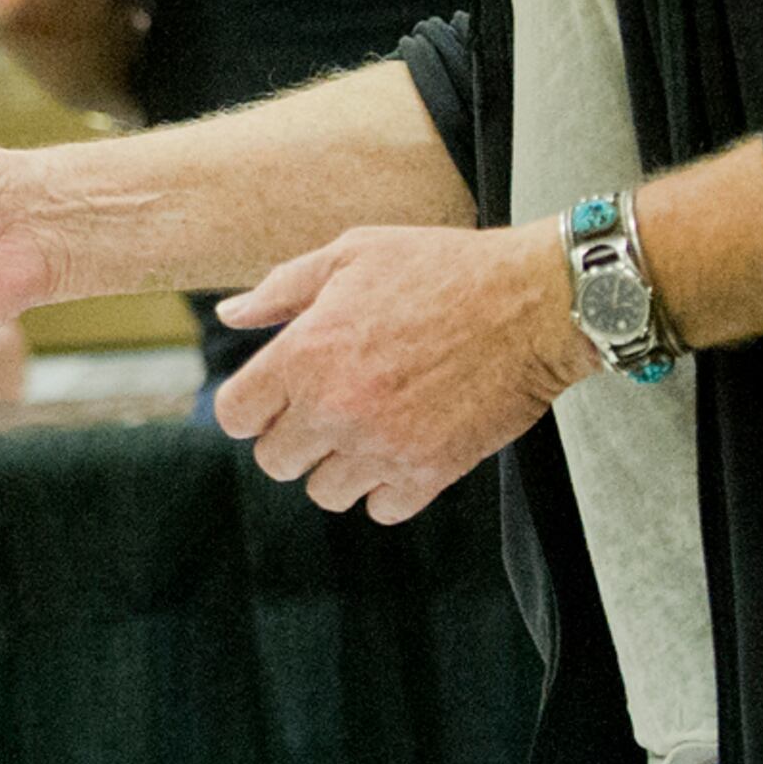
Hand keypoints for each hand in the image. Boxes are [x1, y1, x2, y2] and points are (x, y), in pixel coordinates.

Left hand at [209, 222, 596, 521]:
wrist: (533, 302)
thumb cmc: (439, 269)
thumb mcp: (351, 254)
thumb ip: (282, 289)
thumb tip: (230, 314)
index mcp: (304, 353)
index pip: (236, 415)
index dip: (250, 406)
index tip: (274, 397)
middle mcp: (335, 407)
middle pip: (276, 461)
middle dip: (293, 437)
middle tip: (326, 408)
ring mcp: (383, 445)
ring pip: (325, 492)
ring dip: (338, 466)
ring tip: (367, 428)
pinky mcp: (431, 471)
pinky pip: (382, 509)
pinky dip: (387, 488)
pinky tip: (402, 448)